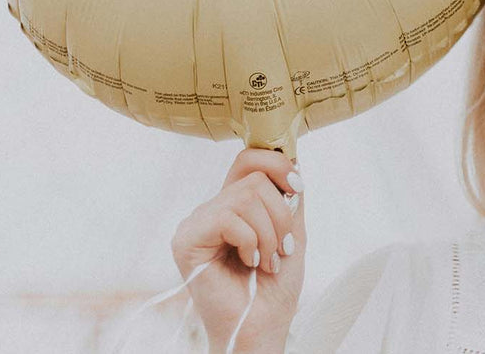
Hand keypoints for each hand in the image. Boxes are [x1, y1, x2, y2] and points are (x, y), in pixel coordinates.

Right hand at [171, 147, 306, 351]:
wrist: (262, 325)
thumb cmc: (274, 286)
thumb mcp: (292, 231)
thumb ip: (290, 197)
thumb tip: (293, 159)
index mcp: (234, 205)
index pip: (249, 159)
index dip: (278, 164)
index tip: (297, 189)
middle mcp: (212, 209)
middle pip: (254, 178)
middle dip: (281, 214)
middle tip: (282, 248)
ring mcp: (197, 223)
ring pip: (246, 196)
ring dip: (269, 233)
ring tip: (267, 261)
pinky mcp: (187, 240)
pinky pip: (228, 218)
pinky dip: (250, 241)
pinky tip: (249, 262)